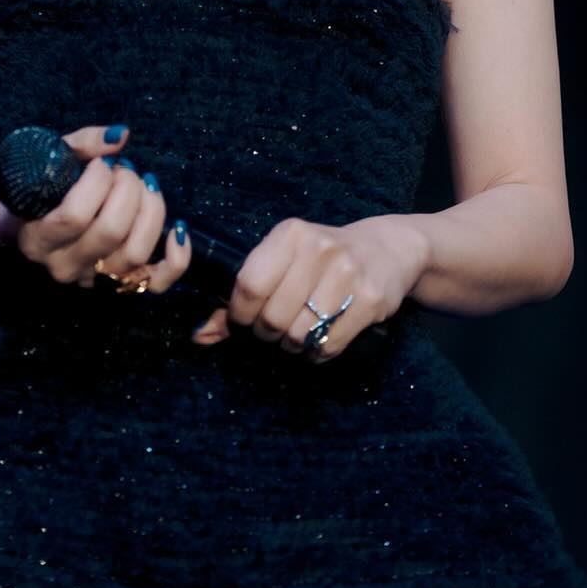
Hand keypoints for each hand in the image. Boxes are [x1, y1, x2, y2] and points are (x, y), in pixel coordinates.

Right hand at [16, 124, 193, 293]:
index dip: (97, 182)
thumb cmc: (48, 186)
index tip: (102, 163)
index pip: (74, 216)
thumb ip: (85, 143)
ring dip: (150, 211)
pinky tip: (178, 228)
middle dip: (127, 189)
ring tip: (145, 185)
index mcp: (38, 239)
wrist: (41, 223)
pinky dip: (177, 258)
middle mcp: (65, 266)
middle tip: (125, 169)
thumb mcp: (56, 158)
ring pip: (135, 253)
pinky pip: (158, 282)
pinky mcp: (125, 286)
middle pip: (110, 232)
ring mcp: (96, 279)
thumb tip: (121, 136)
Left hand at [190, 214, 428, 360]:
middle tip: (274, 329)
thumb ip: (241, 296)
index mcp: (290, 234)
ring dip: (291, 345)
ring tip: (297, 333)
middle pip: (273, 315)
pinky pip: (329, 345)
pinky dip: (316, 353)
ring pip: (300, 334)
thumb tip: (200, 335)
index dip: (240, 313)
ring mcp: (347, 274)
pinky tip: (318, 340)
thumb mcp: (283, 261)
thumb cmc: (320, 258)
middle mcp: (318, 249)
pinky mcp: (370, 300)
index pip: (249, 284)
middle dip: (267, 333)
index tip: (244, 319)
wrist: (386, 249)